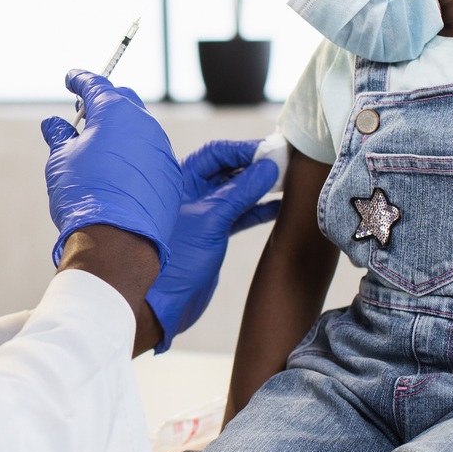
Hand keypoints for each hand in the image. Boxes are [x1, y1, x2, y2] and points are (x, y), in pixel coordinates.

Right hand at [41, 71, 180, 266]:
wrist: (117, 241)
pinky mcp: (170, 176)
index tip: (71, 79)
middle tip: (84, 113)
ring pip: (140, 130)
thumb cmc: (84, 195)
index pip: (96, 84)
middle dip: (103, 102)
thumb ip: (60, 136)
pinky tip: (120, 173)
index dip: (80, 79)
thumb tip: (53, 124)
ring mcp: (161, 150)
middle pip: (123, 101)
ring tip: (101, 148)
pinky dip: (135, 156)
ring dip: (121, 131)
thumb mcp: (61, 161)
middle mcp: (144, 125)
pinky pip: (151, 156)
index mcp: (115, 112)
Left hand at [143, 139, 280, 349]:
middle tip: (284, 163)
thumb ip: (240, 193)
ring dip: (261, 187)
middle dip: (255, 166)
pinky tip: (279, 206)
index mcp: (179, 181)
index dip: (243, 150)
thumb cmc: (176, 258)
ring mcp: (203, 213)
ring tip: (287, 183)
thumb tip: (268, 167)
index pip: (215, 154)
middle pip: (228, 169)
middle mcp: (190, 193)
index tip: (271, 150)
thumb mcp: (211, 219)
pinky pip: (240, 214)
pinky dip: (258, 210)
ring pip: (236, 192)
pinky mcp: (213, 233)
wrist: (164, 301)